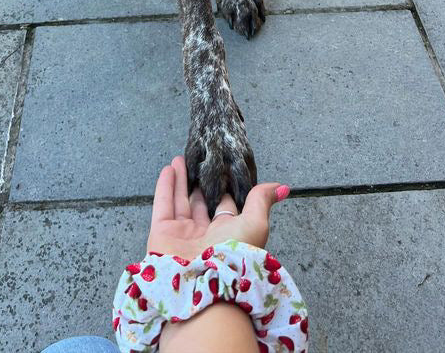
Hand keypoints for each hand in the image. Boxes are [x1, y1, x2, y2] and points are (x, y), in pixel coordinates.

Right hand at [148, 155, 289, 260]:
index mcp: (227, 235)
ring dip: (181, 179)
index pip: (225, 206)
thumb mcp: (255, 223)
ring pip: (181, 201)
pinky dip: (165, 187)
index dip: (224, 187)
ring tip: (181, 158)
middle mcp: (204, 235)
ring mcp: (181, 235)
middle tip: (199, 161)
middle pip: (201, 202)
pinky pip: (163, 205)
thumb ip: (262, 201)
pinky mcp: (162, 234)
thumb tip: (283, 188)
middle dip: (200, 182)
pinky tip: (170, 168)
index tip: (222, 167)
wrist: (204, 286)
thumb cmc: (234, 254)